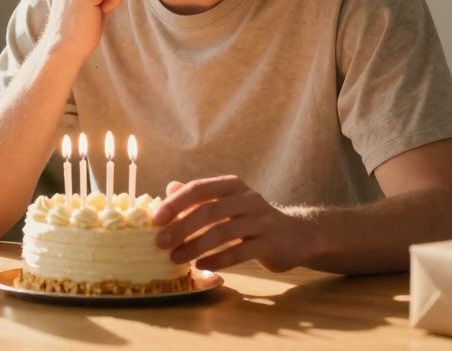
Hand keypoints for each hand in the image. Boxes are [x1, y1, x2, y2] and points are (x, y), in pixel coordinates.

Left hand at [152, 176, 312, 272]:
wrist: (296, 236)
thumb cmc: (252, 220)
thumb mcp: (228, 203)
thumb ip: (200, 197)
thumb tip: (169, 188)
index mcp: (233, 185)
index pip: (200, 189)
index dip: (176, 203)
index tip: (155, 219)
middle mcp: (249, 198)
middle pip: (210, 210)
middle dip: (182, 227)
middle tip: (160, 243)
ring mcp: (262, 220)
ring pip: (223, 232)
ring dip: (196, 246)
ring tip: (176, 258)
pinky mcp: (271, 243)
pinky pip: (240, 252)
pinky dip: (218, 259)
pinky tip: (202, 266)